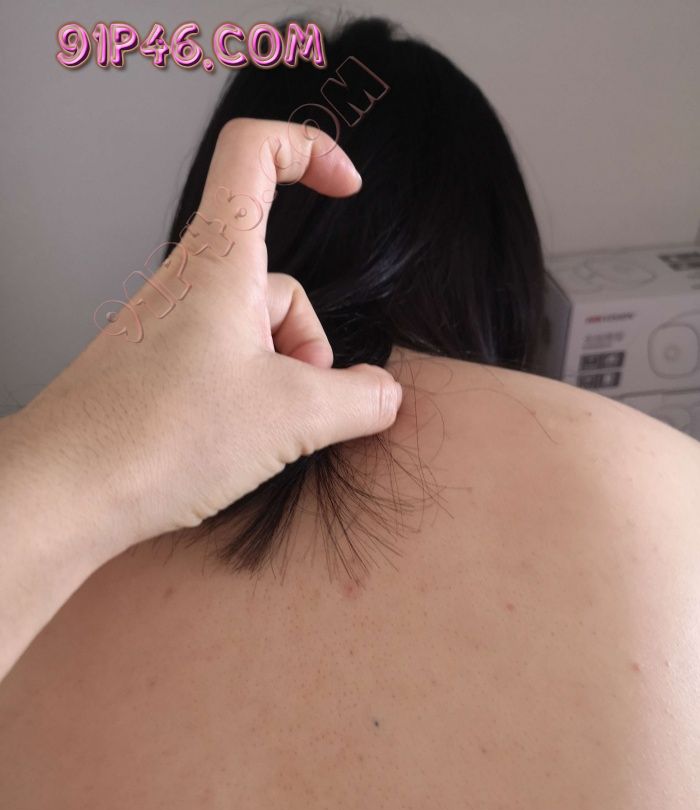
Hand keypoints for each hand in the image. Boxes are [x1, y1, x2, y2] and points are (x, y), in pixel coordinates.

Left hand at [10, 118, 402, 552]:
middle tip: (302, 402)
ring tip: (265, 433)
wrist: (67, 492)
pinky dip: (248, 396)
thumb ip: (358, 399)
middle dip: (309, 343)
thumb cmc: (162, 437)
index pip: (254, 153)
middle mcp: (189, 286)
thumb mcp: (291, 417)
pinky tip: (237, 443)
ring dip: (281, 378)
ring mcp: (170, 331)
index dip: (310, 151)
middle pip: (277, 284)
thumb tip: (385, 395)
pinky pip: (224, 365)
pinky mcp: (158, 372)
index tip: (349, 187)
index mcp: (220, 263)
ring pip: (253, 332)